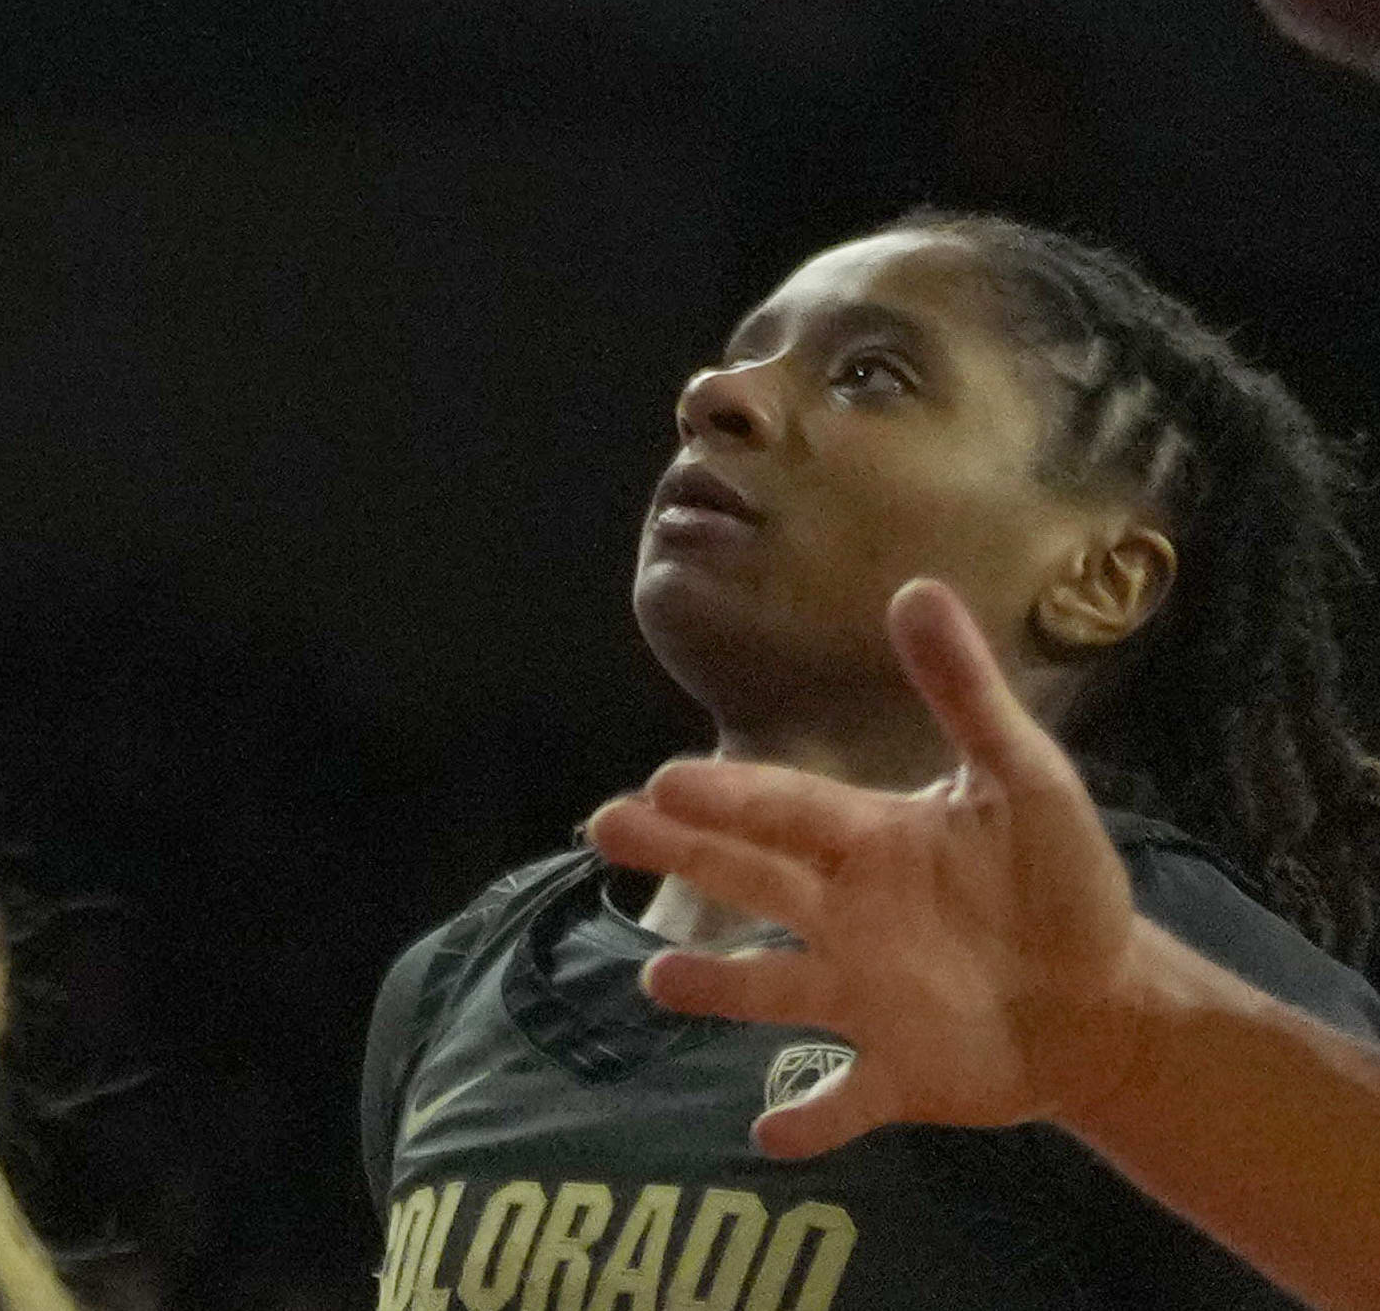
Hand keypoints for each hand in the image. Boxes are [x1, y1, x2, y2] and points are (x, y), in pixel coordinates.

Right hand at [595, 579, 1164, 1148]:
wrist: (1115, 1005)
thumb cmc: (1065, 889)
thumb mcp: (1028, 781)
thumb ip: (968, 696)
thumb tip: (917, 586)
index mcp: (870, 845)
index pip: (785, 811)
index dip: (729, 796)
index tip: (663, 781)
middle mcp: (847, 917)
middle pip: (752, 880)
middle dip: (681, 855)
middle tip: (606, 830)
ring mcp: (865, 997)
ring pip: (774, 988)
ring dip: (719, 990)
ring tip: (656, 985)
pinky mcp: (899, 1073)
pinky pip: (841, 1097)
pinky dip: (806, 1118)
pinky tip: (767, 1134)